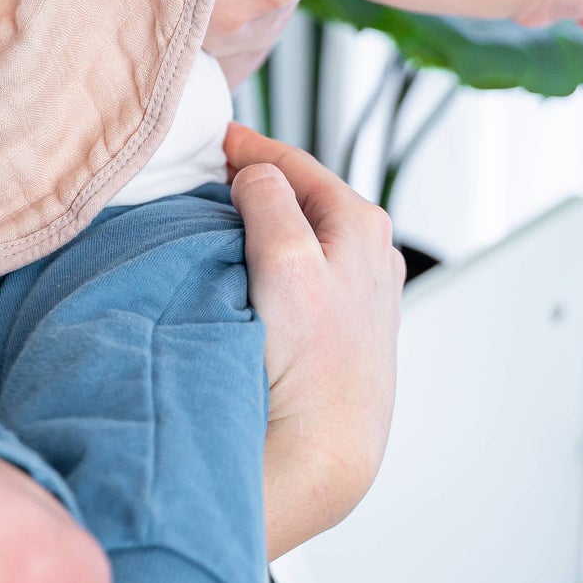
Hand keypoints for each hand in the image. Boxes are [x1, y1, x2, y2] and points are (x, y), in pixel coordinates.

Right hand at [224, 122, 404, 552]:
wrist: (325, 445)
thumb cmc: (311, 362)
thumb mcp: (285, 257)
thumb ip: (268, 198)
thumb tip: (254, 172)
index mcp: (361, 224)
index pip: (295, 163)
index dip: (250, 146)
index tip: (215, 137)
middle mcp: (370, 251)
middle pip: (301, 193)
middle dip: (257, 180)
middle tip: (211, 172)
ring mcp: (359, 288)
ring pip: (302, 229)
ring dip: (265, 218)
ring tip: (223, 215)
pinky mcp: (342, 321)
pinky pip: (302, 265)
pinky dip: (272, 252)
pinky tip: (246, 265)